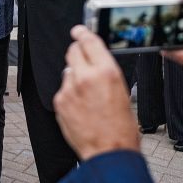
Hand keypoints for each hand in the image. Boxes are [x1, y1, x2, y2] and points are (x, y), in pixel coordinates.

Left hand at [53, 25, 139, 160]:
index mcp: (106, 71)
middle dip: (77, 53)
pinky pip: (63, 89)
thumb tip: (96, 63)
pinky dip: (70, 94)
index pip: (89, 41)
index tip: (79, 30)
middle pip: (72, 51)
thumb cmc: (122, 127)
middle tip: (82, 60)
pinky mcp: (60, 101)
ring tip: (87, 95)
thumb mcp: (122, 91)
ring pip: (68, 71)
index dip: (83, 33)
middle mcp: (86, 76)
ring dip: (75, 77)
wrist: (109, 151)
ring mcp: (70, 89)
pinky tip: (80, 107)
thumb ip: (105, 73)